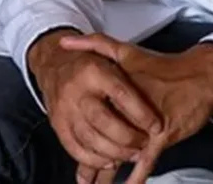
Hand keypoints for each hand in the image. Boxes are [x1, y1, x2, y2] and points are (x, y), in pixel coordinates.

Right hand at [27, 29, 162, 173]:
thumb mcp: (110, 52)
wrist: (54, 65)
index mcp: (95, 71)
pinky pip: (74, 147)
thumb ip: (132, 63)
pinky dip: (92, 159)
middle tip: (144, 143)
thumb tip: (158, 71)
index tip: (156, 126)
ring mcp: (64, 110)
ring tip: (132, 154)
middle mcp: (77, 91)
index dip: (141, 113)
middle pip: (103, 120)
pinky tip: (109, 160)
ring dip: (113, 151)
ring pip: (89, 137)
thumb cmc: (90, 62)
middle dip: (127, 137)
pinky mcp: (57, 125)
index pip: (121, 94)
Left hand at [60, 33, 212, 183]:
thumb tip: (67, 41)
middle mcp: (129, 109)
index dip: (78, 133)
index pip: (90, 116)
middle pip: (102, 139)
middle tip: (82, 177)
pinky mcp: (164, 135)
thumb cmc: (167, 67)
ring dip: (108, 172)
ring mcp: (146, 124)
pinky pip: (146, 161)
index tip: (69, 142)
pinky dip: (136, 176)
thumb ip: (96, 45)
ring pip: (120, 153)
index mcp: (116, 90)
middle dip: (91, 161)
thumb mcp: (129, 52)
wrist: (203, 73)